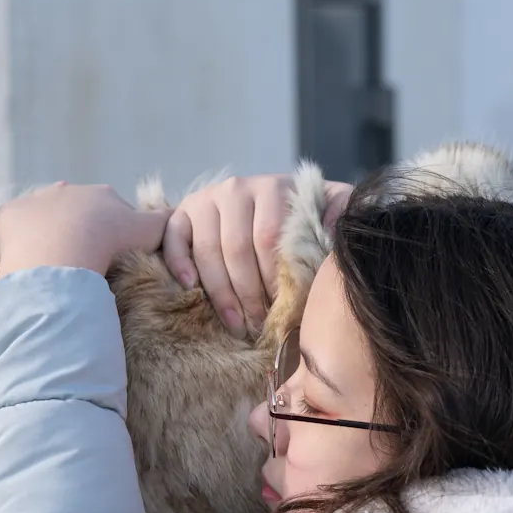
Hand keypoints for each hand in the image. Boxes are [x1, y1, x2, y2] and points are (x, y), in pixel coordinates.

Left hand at [0, 182, 169, 277]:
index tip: (115, 255)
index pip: (112, 211)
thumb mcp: (150, 233)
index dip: (116, 232)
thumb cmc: (110, 244)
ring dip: (50, 233)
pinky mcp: (9, 217)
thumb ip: (165, 222)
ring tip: (57, 263)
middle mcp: (67, 190)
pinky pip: (14, 228)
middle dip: (82, 230)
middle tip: (87, 261)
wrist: (64, 255)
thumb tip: (177, 214)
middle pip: (77, 211)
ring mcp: (35, 201)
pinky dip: (21, 241)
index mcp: (101, 194)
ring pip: (44, 217)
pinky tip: (30, 260)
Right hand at [162, 175, 351, 338]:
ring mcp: (206, 199)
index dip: (275, 278)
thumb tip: (331, 224)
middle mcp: (235, 188)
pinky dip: (179, 264)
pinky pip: (174, 239)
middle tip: (260, 324)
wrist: (267, 202)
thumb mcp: (329, 205)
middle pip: (237, 248)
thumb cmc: (301, 215)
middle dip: (250, 293)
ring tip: (237, 324)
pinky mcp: (181, 212)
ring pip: (208, 251)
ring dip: (221, 293)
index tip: (283, 308)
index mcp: (272, 188)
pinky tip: (191, 289)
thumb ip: (339, 209)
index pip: (269, 238)